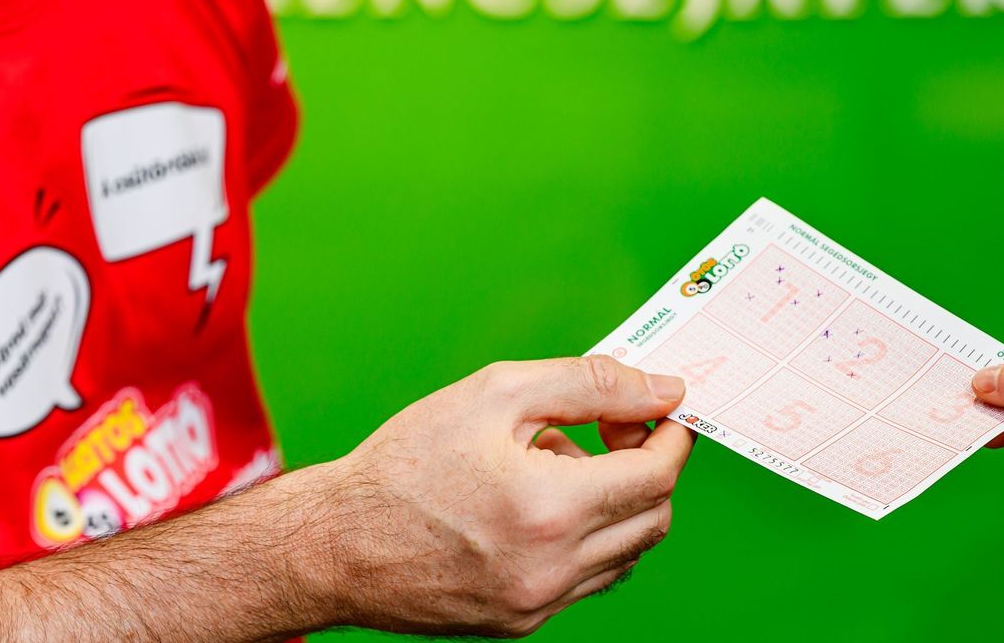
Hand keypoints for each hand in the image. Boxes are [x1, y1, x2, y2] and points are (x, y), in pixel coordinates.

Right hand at [302, 356, 693, 636]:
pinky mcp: (522, 623)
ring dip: (617, 505)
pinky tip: (539, 509)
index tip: (661, 413)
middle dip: (648, 468)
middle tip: (610, 432)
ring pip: (628, 553)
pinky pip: (590, 580)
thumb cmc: (405, 463)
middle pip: (654, 518)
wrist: (333, 545)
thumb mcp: (496, 394)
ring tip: (557, 470)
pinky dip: (588, 539)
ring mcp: (539, 604)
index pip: (658, 476)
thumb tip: (662, 390)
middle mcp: (552, 568)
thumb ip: (589, 385)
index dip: (670, 438)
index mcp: (550, 509)